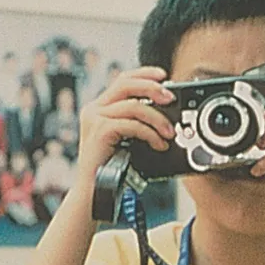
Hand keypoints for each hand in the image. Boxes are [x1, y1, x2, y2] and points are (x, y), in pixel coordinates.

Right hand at [75, 66, 173, 188]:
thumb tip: (164, 113)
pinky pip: (132, 125)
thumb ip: (136, 122)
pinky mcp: (100, 131)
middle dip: (152, 88)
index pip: (122, 80)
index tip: (163, 75)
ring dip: (157, 118)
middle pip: (125, 84)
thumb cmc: (111, 168)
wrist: (94, 191)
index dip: (143, 73)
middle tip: (170, 99)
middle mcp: (94, 109)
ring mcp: (94, 119)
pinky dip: (150, 134)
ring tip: (170, 133)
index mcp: (99, 108)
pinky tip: (158, 144)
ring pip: (133, 105)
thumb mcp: (125, 139)